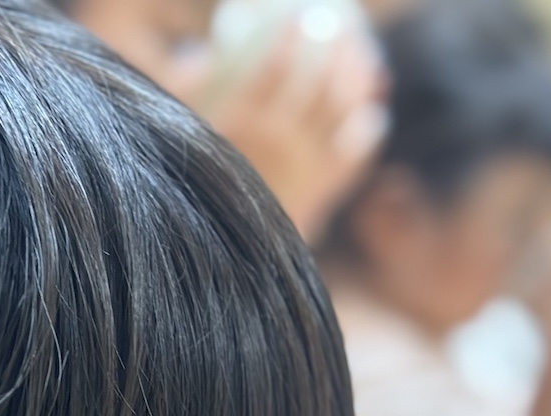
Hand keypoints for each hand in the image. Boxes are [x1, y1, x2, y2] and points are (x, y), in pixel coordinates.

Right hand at [173, 25, 386, 242]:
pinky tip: (371, 114)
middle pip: (317, 83)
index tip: (295, 15)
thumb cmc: (199, 189)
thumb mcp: (178, 140)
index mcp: (240, 125)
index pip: (269, 69)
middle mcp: (278, 141)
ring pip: (342, 110)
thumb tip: (198, 54)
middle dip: (332, 45)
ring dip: (356, 76)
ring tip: (360, 57)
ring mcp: (305, 165)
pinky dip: (368, 130)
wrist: (226, 257)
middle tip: (336, 24)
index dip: (287, 38)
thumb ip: (182, 93)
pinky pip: (357, 153)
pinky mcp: (324, 190)